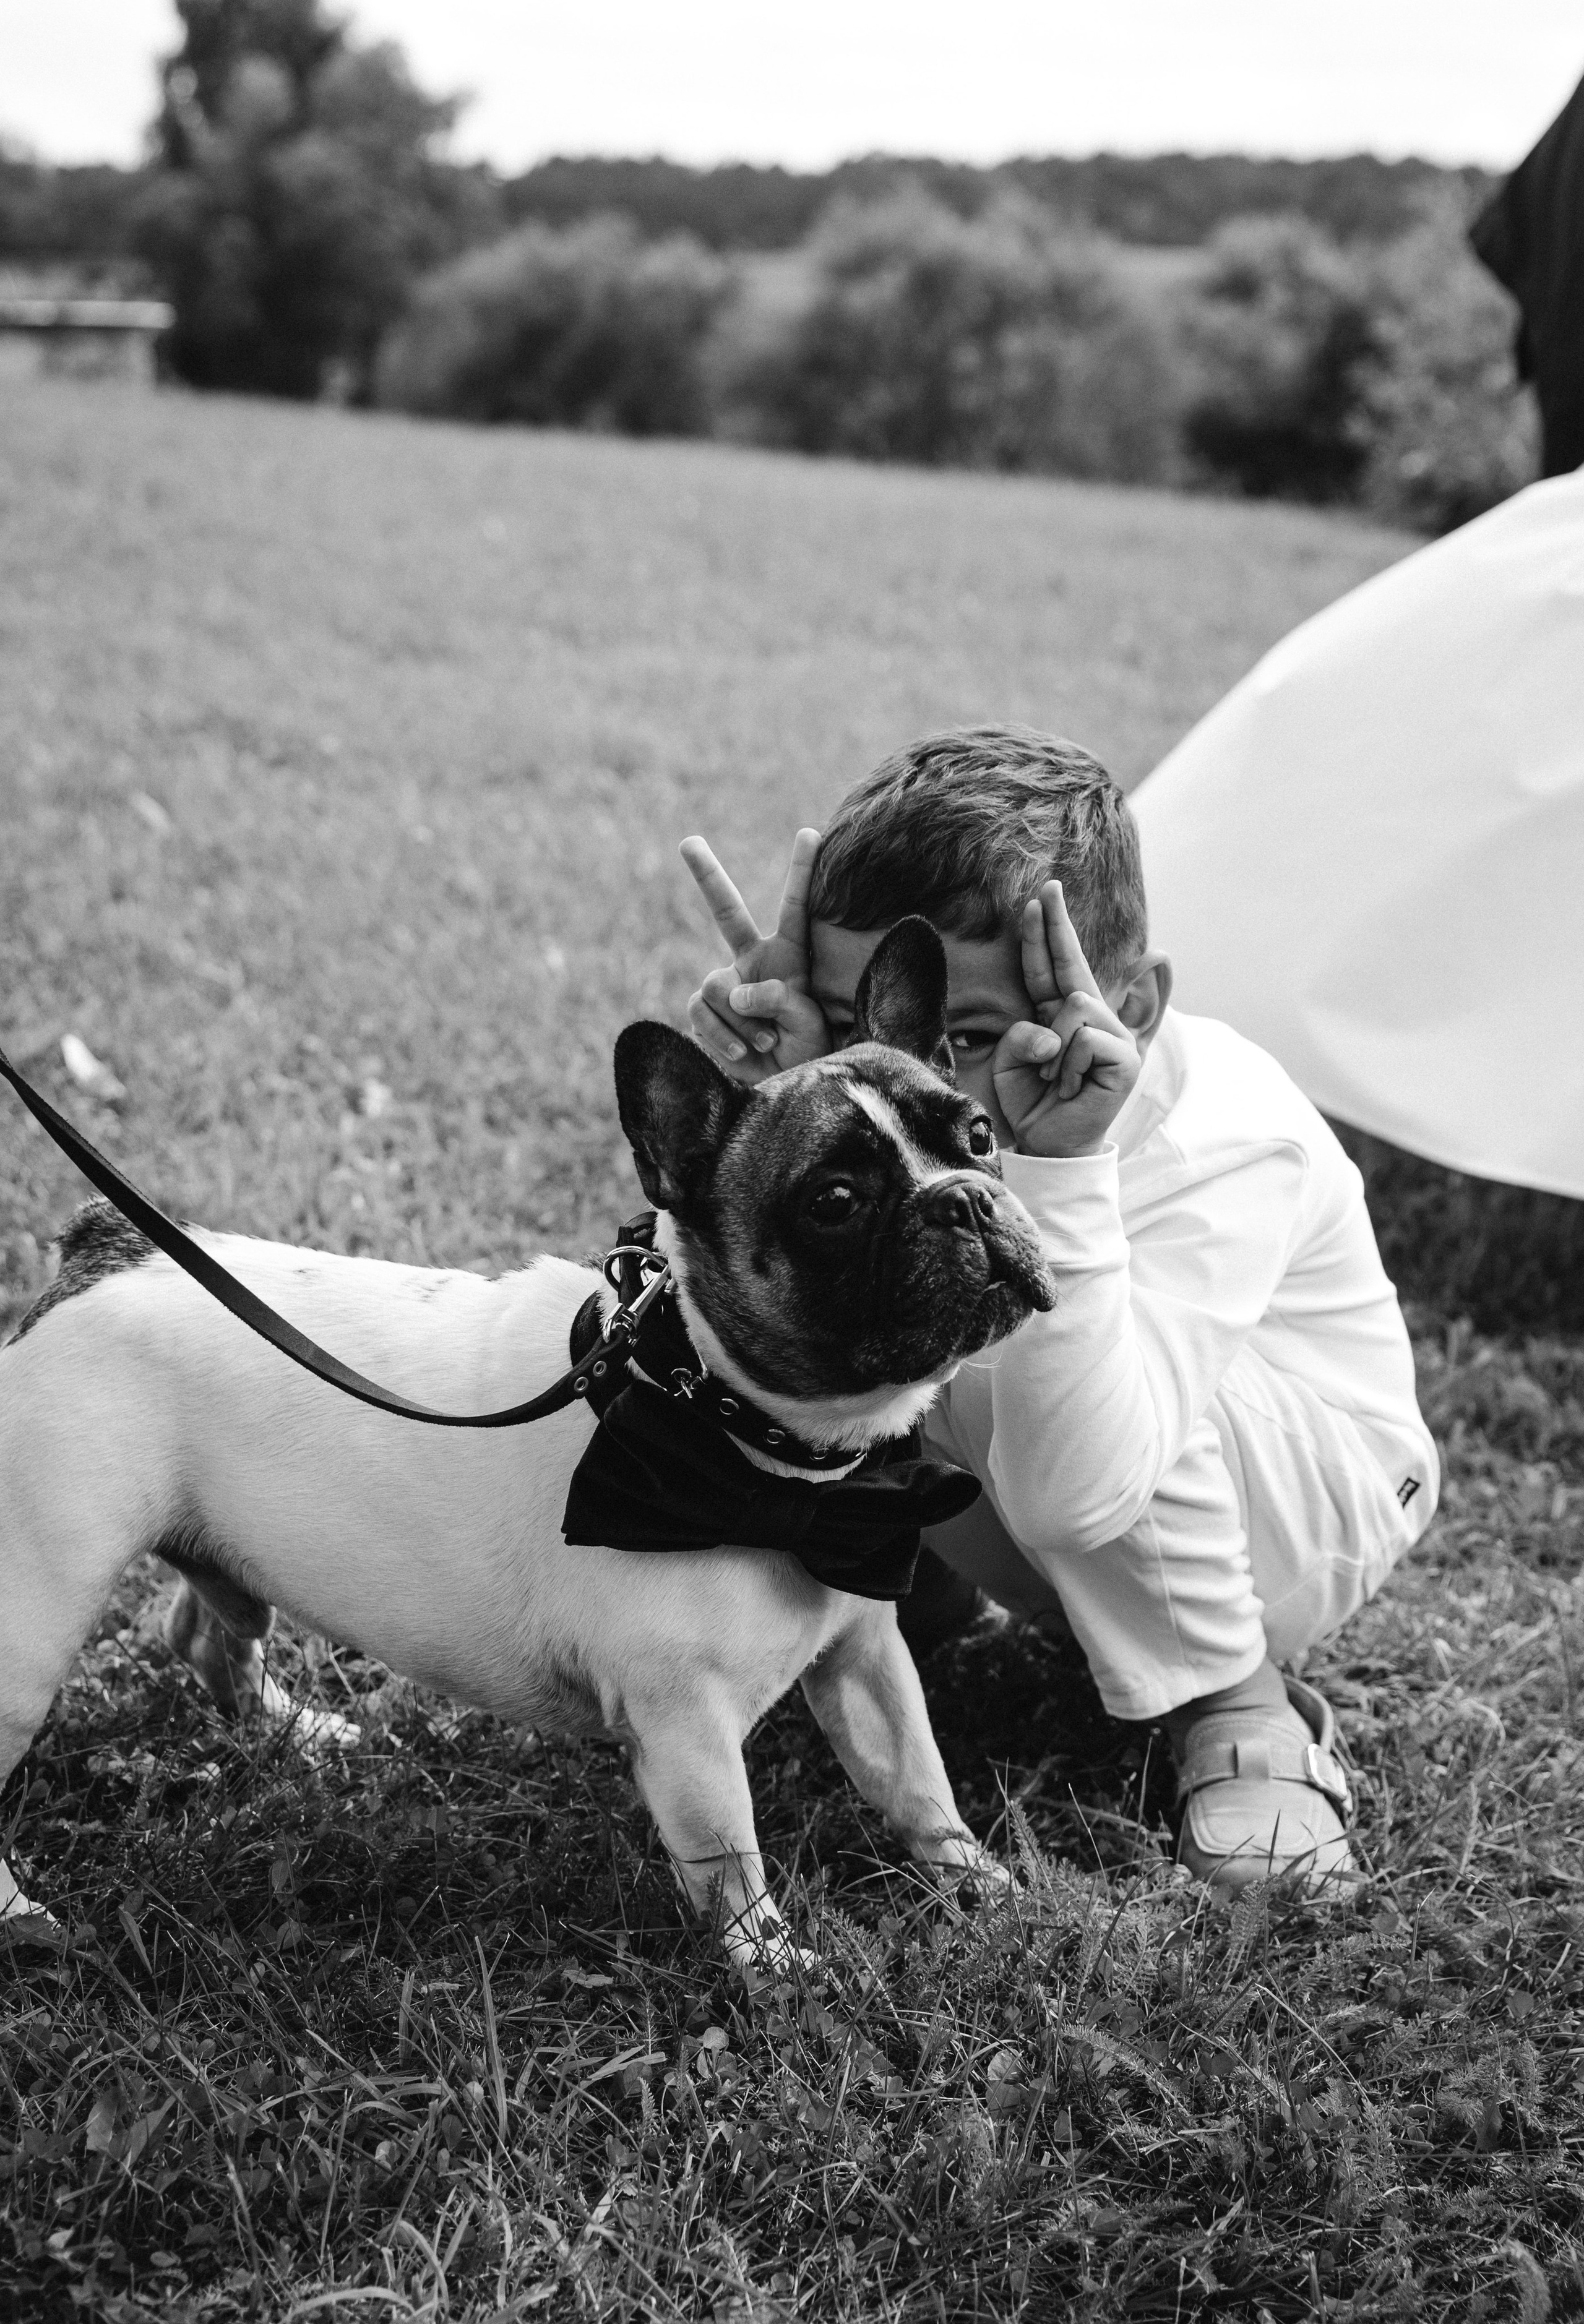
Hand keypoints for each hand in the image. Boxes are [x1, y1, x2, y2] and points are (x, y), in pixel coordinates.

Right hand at [680, 828, 830, 1084]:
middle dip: (707, 875)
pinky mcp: (705, 1011)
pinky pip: (702, 1012)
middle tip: (688, 842)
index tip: (811, 832)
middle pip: (725, 912)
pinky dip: (722, 1036)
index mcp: (788, 957)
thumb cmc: (807, 1052)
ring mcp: (725, 985)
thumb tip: (734, 991)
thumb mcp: (806, 1020)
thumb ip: (776, 995)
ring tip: (766, 1044)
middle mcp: (751, 962)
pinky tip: (743, 1053)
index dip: (801, 872)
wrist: (783, 1086)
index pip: (795, 909)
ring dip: (743, 1022)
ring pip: (717, 985)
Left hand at [991, 881, 1140, 1157]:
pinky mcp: (1126, 1057)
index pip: (1051, 968)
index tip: (1040, 897)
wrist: (1048, 1145)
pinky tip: (1072, 1086)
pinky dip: (1070, 1064)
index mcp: (1060, 1017)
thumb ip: (1023, 1033)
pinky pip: (1086, 1037)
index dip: (1045, 934)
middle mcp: (1092, 1019)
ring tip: (1055, 1078)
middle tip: (1047, 886)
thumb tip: (1058, 1028)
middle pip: (1072, 965)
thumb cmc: (1032, 1102)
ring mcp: (1114, 1036)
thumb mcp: (1012, 1062)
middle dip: (1056, 926)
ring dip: (1054, 1047)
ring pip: (1075, 1004)